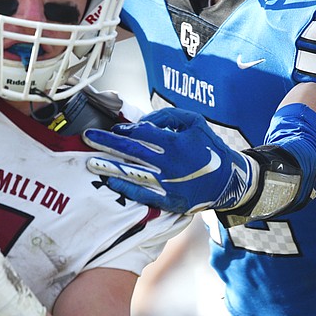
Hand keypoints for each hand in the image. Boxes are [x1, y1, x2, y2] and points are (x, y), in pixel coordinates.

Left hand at [83, 108, 256, 214]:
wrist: (227, 181)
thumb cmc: (209, 148)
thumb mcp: (195, 122)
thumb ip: (168, 116)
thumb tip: (145, 121)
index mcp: (175, 143)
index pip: (142, 134)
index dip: (125, 130)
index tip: (115, 129)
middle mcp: (168, 163)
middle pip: (131, 151)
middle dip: (107, 143)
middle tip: (88, 138)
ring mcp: (166, 183)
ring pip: (132, 173)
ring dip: (109, 166)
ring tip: (90, 161)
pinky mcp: (167, 199)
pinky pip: (142, 194)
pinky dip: (125, 187)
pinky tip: (110, 180)